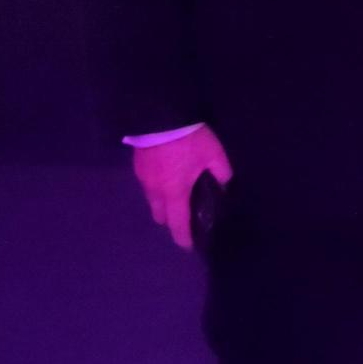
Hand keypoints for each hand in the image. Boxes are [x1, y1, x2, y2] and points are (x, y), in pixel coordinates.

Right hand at [132, 126, 231, 250]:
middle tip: (185, 216)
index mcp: (174, 193)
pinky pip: (147, 186)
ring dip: (162, 204)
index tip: (188, 246)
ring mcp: (143, 179)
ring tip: (177, 196)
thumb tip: (224, 183)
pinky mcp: (137, 167)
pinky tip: (167, 178)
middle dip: (171, 220)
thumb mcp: (213, 154)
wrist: (161, 117)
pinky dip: (157, 188)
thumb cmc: (188, 140)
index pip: (178, 223)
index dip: (183, 237)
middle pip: (160, 216)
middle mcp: (155, 191)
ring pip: (151, 201)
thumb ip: (221, 172)